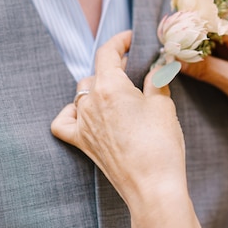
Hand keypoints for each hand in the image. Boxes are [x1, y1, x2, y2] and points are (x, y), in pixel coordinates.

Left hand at [51, 31, 188, 209]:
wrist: (152, 187)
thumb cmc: (160, 146)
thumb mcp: (164, 106)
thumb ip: (157, 81)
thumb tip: (158, 68)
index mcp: (109, 86)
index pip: (107, 53)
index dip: (120, 41)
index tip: (131, 39)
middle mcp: (90, 103)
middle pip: (96, 74)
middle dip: (114, 68)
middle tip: (135, 71)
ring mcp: (83, 124)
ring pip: (82, 94)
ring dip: (98, 89)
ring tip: (118, 94)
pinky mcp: (83, 144)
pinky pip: (64, 123)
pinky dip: (70, 114)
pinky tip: (83, 113)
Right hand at [181, 16, 227, 137]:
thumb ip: (205, 69)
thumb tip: (174, 59)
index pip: (216, 18)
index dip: (193, 23)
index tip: (171, 33)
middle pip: (213, 20)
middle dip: (191, 29)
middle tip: (168, 41)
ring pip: (212, 31)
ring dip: (194, 39)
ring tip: (174, 48)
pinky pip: (215, 42)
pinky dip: (201, 47)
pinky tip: (187, 55)